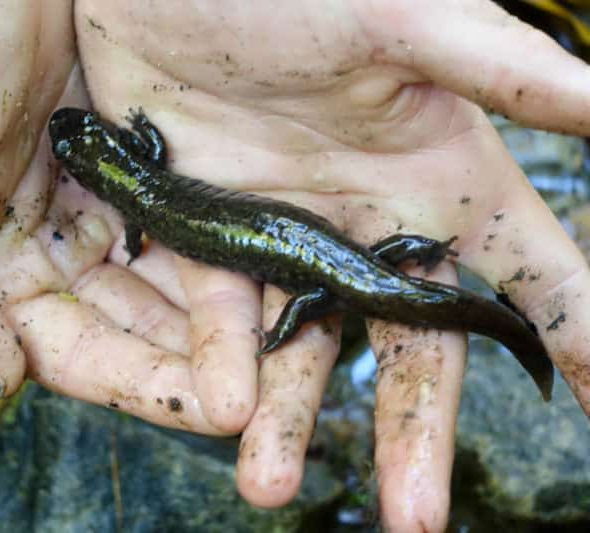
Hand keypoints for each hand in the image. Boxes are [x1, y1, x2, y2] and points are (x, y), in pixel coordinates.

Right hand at [0, 1, 232, 434]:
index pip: (75, 353)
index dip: (142, 386)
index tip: (217, 410)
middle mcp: (49, 248)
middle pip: (136, 328)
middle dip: (198, 368)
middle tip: (273, 398)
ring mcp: (98, 202)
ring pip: (171, 281)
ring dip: (225, 323)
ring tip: (291, 353)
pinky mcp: (135, 158)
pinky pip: (187, 217)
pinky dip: (225, 250)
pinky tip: (273, 277)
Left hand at [75, 0, 589, 529]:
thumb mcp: (397, 16)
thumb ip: (497, 66)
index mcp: (434, 173)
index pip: (528, 269)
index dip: (575, 334)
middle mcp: (369, 222)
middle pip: (410, 345)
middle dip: (416, 429)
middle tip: (418, 519)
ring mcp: (288, 237)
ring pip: (305, 349)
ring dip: (294, 419)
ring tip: (271, 486)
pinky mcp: (212, 236)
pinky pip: (222, 318)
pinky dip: (222, 366)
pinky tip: (222, 413)